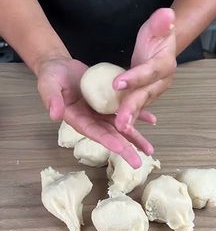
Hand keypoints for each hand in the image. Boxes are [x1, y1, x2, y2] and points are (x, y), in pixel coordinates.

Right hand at [37, 58, 154, 167]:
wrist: (59, 67)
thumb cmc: (51, 77)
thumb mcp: (48, 86)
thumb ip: (51, 100)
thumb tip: (54, 115)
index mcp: (77, 119)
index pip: (94, 132)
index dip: (107, 141)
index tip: (121, 149)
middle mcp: (91, 119)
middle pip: (110, 135)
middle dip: (125, 148)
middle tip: (139, 163)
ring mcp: (100, 112)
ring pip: (121, 127)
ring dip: (135, 138)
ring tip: (149, 150)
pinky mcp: (108, 102)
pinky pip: (125, 109)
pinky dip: (139, 114)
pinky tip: (152, 120)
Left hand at [113, 8, 175, 133]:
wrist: (162, 47)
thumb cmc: (157, 35)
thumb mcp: (157, 26)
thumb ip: (161, 22)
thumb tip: (167, 14)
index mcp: (164, 65)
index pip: (149, 72)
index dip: (135, 78)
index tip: (118, 83)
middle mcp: (161, 82)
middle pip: (145, 95)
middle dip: (132, 108)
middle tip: (120, 122)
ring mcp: (153, 92)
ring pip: (139, 106)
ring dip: (129, 118)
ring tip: (119, 129)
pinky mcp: (144, 97)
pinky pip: (136, 110)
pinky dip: (129, 119)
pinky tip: (120, 130)